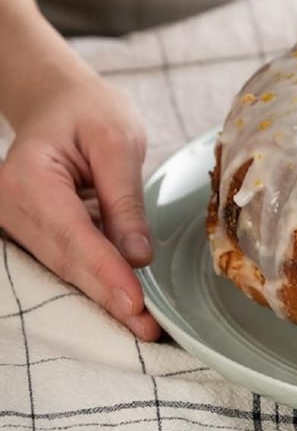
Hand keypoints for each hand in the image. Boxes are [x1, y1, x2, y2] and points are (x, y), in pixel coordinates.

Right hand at [0, 70, 160, 339]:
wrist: (58, 101)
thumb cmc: (88, 112)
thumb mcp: (117, 139)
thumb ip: (125, 199)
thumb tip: (137, 255)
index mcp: (28, 177)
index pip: (72, 236)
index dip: (105, 273)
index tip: (135, 303)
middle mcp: (11, 205)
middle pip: (65, 261)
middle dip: (109, 297)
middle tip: (148, 329)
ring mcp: (15, 221)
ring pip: (64, 268)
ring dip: (104, 297)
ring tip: (143, 325)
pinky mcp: (31, 231)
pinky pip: (65, 260)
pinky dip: (96, 281)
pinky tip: (125, 302)